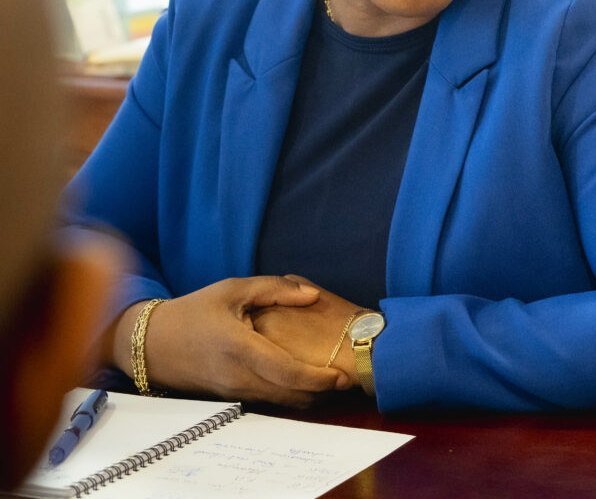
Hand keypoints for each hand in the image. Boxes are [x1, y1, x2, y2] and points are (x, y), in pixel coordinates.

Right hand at [110, 277, 348, 406]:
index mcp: (239, 347)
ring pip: (279, 402)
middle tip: (349, 379)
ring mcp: (232, 390)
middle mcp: (237, 375)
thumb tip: (312, 295)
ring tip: (334, 382)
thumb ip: (275, 290)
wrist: (151, 344)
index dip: (316, 377)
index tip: (341, 374)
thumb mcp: (232, 290)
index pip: (285, 371)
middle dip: (320, 391)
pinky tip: (307, 384)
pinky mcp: (229, 397)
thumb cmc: (195, 310)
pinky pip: (266, 401)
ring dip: (308, 396)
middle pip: (288, 394)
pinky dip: (290, 396)